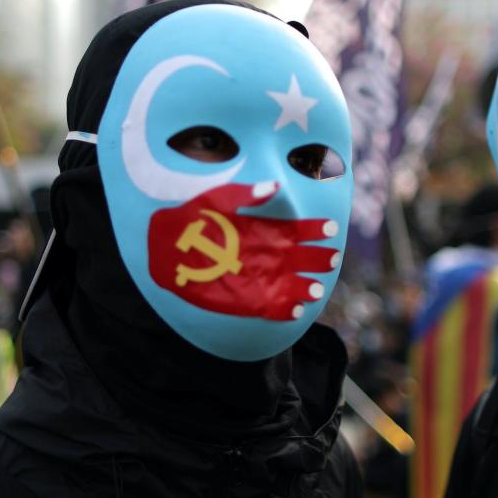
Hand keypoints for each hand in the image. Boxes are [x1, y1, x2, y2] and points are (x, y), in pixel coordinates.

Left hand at [148, 182, 340, 320]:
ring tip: (313, 287)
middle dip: (322, 259)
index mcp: (270, 231)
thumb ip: (246, 195)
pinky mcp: (252, 300)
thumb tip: (274, 186)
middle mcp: (273, 255)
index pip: (304, 230)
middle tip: (329, 258)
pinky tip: (295, 308)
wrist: (168, 247)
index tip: (329, 229)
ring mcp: (265, 279)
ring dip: (311, 288)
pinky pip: (278, 309)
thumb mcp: (217, 199)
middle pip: (309, 259)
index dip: (319, 230)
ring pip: (300, 286)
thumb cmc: (194, 218)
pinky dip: (289, 310)